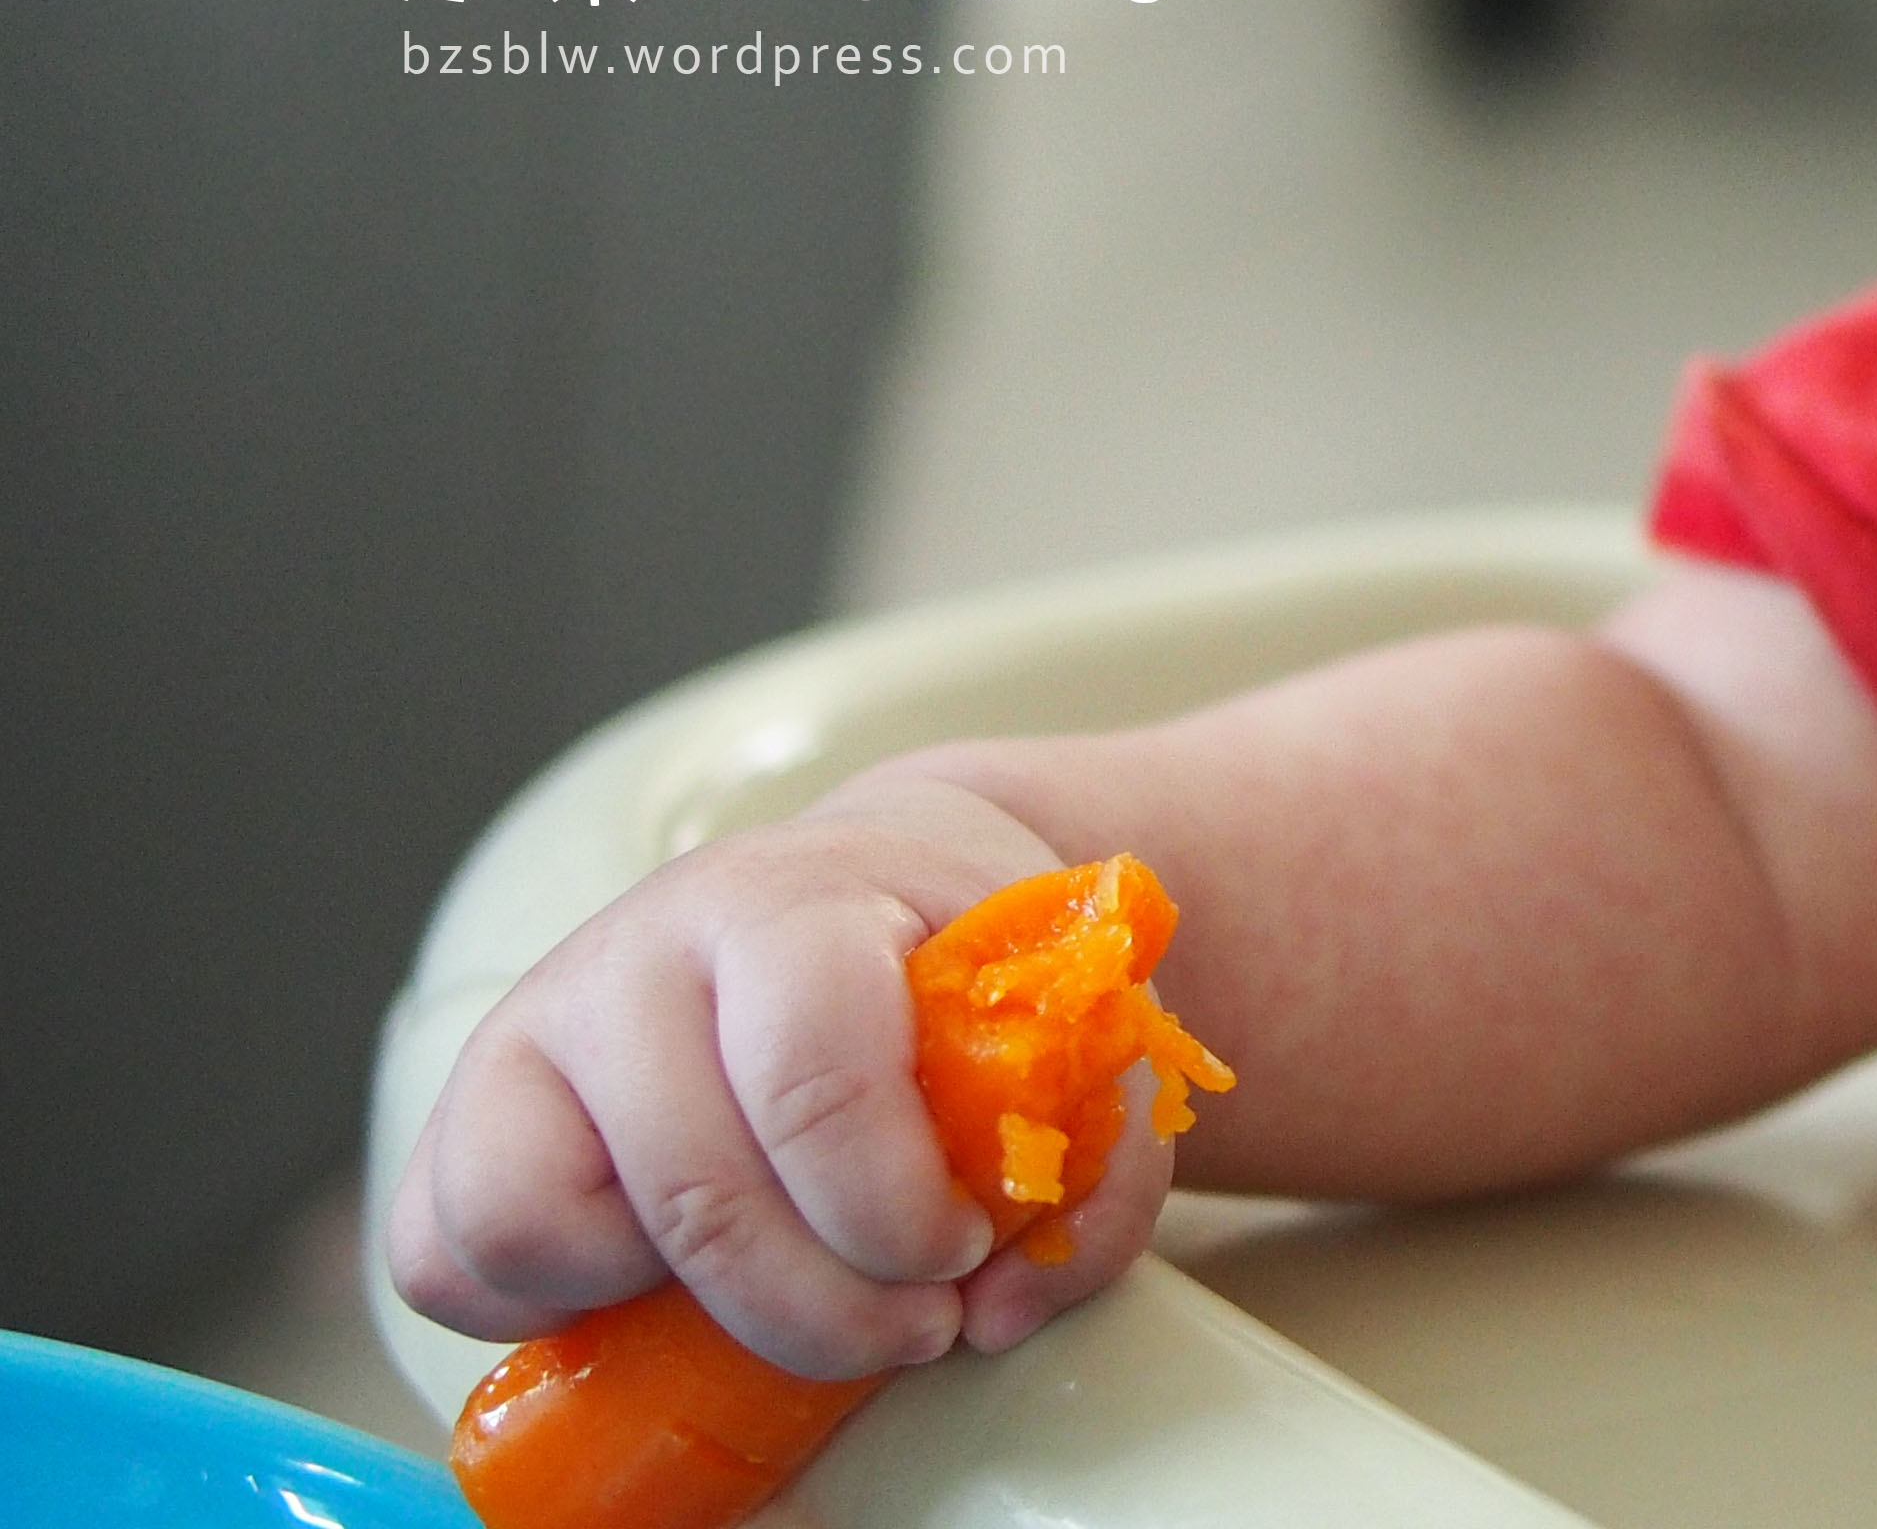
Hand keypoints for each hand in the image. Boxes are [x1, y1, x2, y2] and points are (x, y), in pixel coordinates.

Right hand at [385, 771, 1164, 1379]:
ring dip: (680, 1308)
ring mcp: (534, 1026)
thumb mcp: (1070, 1032)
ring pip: (540, 1228)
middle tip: (910, 1320)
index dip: (892, 1205)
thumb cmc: (964, 978)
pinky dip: (550, 1309)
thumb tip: (1004, 1308)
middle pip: (697, 1191)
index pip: (812, 1068)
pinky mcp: (465, 1113)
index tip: (964, 1251)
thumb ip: (1089, 1170)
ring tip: (783, 1282)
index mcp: (796, 901)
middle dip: (823, 1307)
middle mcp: (641, 949)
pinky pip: (449, 1258)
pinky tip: (666, 1283)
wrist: (871, 894)